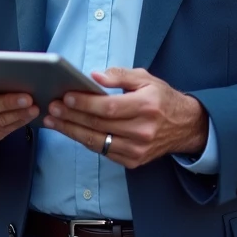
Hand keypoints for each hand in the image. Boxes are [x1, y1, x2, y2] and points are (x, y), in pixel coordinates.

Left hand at [42, 67, 208, 169]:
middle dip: (71, 117)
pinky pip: (103, 151)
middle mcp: (143, 131)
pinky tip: (71, 131)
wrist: (185, 127)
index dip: (85, 103)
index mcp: (146, 106)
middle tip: (52, 107)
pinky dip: (85, 141)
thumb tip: (94, 76)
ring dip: (71, 132)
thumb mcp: (146, 78)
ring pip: (97, 142)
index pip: (109, 107)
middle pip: (99, 126)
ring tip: (53, 121)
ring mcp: (138, 149)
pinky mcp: (134, 161)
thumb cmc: (161, 99)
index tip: (66, 97)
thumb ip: (120, 76)